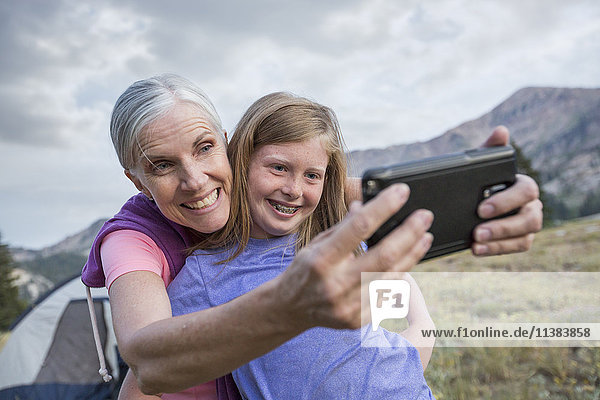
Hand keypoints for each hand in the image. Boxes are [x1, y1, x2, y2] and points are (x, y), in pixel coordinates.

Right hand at [276, 183, 433, 329]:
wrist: (290, 309)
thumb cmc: (304, 270)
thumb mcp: (317, 243)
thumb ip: (343, 227)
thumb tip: (366, 205)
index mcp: (322, 259)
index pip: (359, 228)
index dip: (384, 207)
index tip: (402, 192)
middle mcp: (335, 284)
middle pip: (384, 255)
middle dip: (409, 233)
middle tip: (425, 216)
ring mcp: (348, 305)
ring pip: (392, 277)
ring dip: (412, 254)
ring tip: (425, 236)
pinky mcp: (357, 320)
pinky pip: (387, 295)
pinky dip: (400, 275)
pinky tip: (407, 261)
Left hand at [472, 126, 542, 255]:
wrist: (469, 204)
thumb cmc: (479, 182)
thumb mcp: (479, 166)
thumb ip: (489, 150)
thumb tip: (501, 131)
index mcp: (522, 185)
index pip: (526, 191)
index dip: (506, 200)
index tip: (480, 208)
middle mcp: (531, 205)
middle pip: (530, 218)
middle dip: (503, 225)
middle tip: (477, 230)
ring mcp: (527, 224)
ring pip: (525, 236)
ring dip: (500, 240)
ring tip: (476, 241)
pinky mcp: (521, 240)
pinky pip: (517, 247)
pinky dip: (497, 249)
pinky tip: (476, 249)